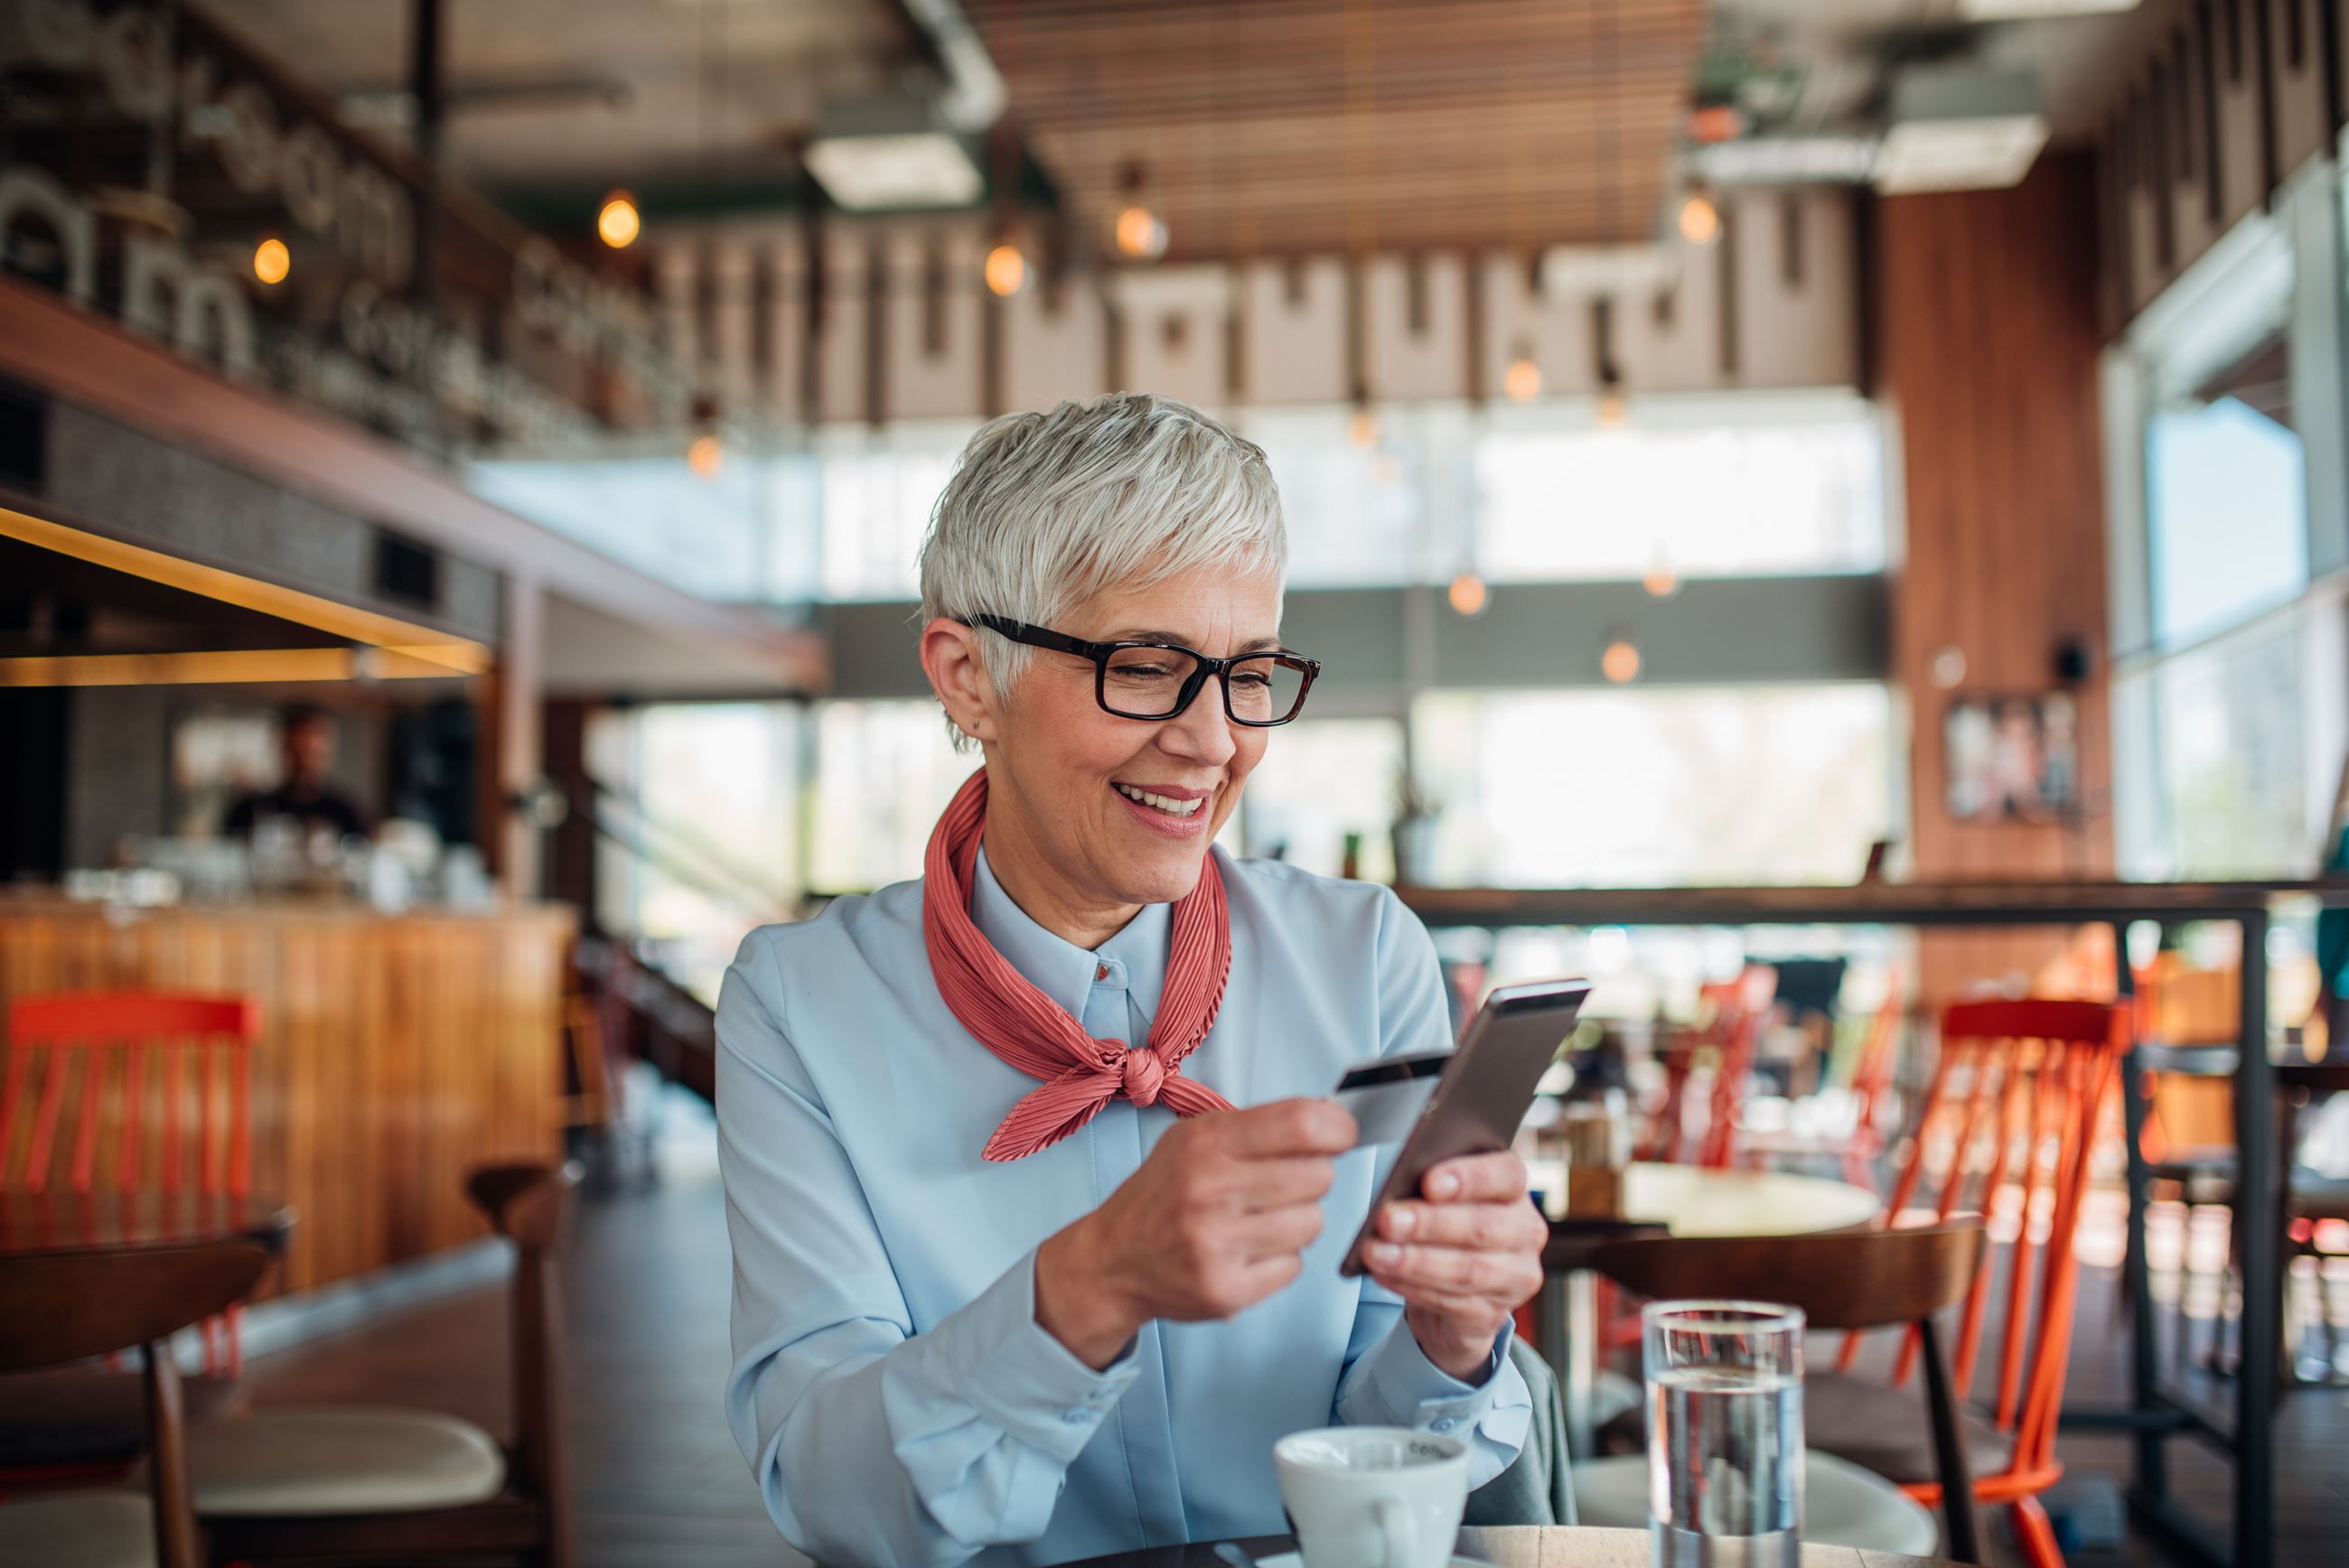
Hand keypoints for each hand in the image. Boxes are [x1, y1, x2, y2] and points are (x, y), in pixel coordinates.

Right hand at [1035, 1098, 1356, 1368]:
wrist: (1112, 1260)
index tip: (1340, 1135)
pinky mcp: (1226, 1290)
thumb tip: (1331, 1120)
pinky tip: (1249, 1250)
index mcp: (1207, 1143)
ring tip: (1262, 1219)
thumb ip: (1258, 1126)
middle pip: (1319, 1175)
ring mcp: (1218, 1244)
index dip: (1337, 1128)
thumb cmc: (1163, 1193)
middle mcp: (1211, 1190)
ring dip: (1298, 1220)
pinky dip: (1281, 1259)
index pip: (1303, 1123)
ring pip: (1313, 1223)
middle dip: (1311, 1177)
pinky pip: (1294, 1266)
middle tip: (1283, 1184)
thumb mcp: (1194, 1139)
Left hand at [1362, 1152, 1546, 1380]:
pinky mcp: (1493, 1315)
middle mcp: (1524, 1232)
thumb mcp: (1443, 1200)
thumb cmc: (1446, 1227)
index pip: (1506, 1175)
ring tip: (1375, 1252)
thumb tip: (1395, 1189)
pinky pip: (1452, 1302)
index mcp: (1514, 1191)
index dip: (1469, 1177)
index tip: (1428, 1182)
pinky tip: (1384, 1275)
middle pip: (1482, 1226)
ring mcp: (1515, 1278)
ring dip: (1415, 1261)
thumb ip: (1430, 1188)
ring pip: (1467, 1270)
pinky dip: (1412, 1287)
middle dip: (1430, 1223)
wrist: (1454, 1289)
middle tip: (1387, 1220)